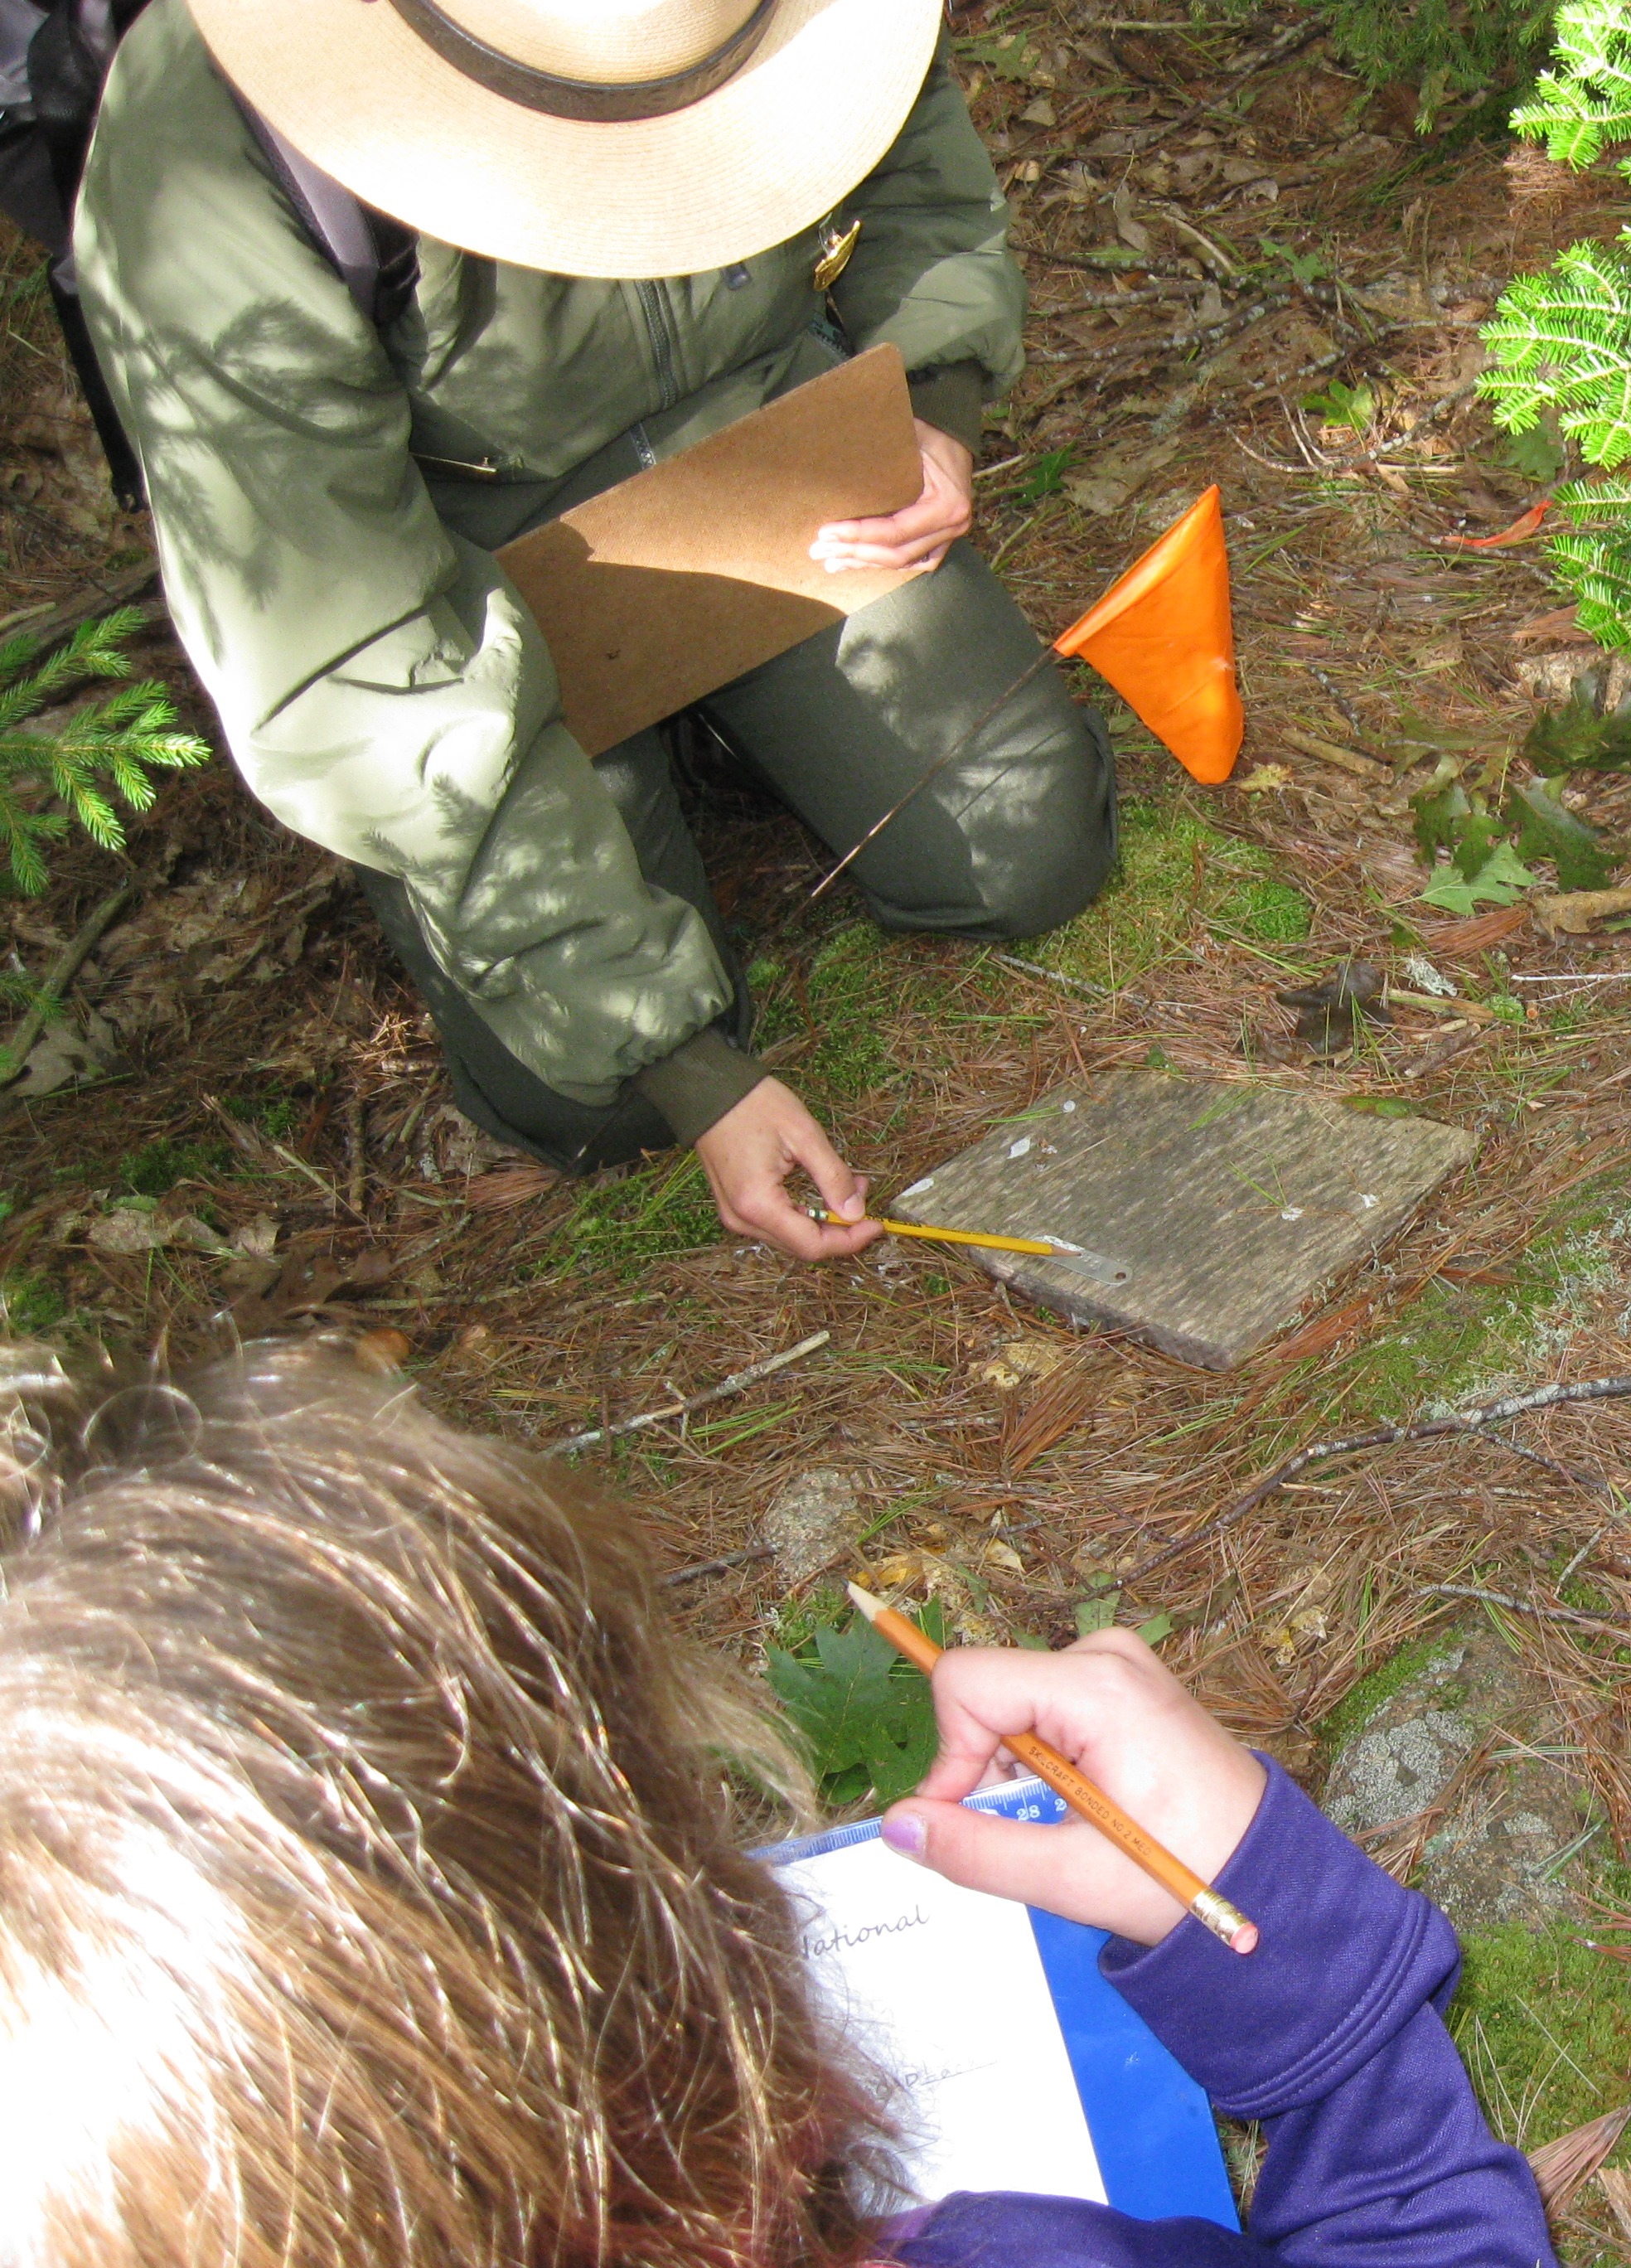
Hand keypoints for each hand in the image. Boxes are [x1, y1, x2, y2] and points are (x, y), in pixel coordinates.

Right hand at [694, 1077, 883, 1261]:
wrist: (708, 1091)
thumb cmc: (753, 1105)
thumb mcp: (804, 1135)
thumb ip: (833, 1177)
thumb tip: (856, 1212)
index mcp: (758, 1204)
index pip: (812, 1245)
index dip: (849, 1240)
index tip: (876, 1222)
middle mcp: (742, 1219)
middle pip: (802, 1246)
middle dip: (840, 1227)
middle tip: (862, 1192)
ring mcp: (735, 1216)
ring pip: (791, 1237)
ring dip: (824, 1220)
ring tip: (847, 1186)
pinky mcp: (735, 1207)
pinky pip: (777, 1224)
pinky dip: (804, 1214)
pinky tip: (821, 1191)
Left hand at [808, 419, 973, 575]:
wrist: (955, 436)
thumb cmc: (929, 432)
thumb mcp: (908, 437)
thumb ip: (881, 457)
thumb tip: (834, 461)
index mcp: (946, 504)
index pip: (895, 531)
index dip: (858, 535)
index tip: (826, 531)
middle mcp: (952, 526)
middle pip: (896, 554)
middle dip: (854, 554)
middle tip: (818, 551)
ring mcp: (949, 535)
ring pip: (902, 562)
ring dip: (864, 562)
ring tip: (830, 562)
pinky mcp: (943, 539)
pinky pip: (912, 561)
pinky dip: (883, 562)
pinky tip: (856, 562)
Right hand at [880, 1631, 1265, 1946]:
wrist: (1275, 1878)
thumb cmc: (1191, 1877)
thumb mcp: (1072, 1879)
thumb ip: (976, 1851)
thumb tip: (898, 1828)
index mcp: (1097, 1687)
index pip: (968, 1682)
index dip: (949, 1755)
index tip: (961, 1818)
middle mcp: (1106, 1656)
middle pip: (989, 1692)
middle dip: (988, 1768)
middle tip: (1038, 1830)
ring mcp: (1118, 1664)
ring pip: (1011, 1703)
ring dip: (1019, 1769)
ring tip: (1075, 1821)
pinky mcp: (1124, 1682)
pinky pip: (1044, 1706)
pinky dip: (1045, 1758)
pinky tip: (1087, 1800)